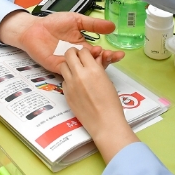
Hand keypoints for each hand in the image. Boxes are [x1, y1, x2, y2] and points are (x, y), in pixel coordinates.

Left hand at [0, 11, 122, 73]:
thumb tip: (112, 26)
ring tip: (98, 55)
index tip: (119, 54)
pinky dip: (77, 71)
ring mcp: (69, 63)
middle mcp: (78, 57)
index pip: (100, 53)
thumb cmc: (54, 23)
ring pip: (84, 69)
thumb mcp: (77, 20)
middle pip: (94, 63)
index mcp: (84, 46)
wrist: (34, 28)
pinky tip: (82, 67)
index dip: (110, 54)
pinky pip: (70, 72)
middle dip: (105, 61)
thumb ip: (93, 24)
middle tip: (111, 56)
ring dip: (92, 65)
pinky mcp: (58, 67)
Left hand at [61, 47, 138, 162]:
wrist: (104, 123)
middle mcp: (79, 74)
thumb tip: (94, 58)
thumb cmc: (111, 103)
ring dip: (69, 65)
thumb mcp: (107, 80)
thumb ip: (98, 67)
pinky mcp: (66, 93)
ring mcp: (70, 84)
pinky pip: (64, 80)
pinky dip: (68, 79)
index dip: (85, 52)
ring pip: (63, 66)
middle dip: (73, 54)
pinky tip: (76, 85)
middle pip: (69, 54)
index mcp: (93, 70)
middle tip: (78, 58)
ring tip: (76, 70)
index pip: (83, 51)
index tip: (88, 56)